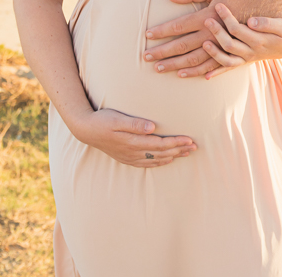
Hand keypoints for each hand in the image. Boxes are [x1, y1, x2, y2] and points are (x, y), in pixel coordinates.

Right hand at [73, 109, 196, 167]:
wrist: (86, 130)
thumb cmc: (102, 120)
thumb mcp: (117, 118)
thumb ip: (134, 123)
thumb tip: (152, 127)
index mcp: (133, 142)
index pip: (160, 144)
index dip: (176, 142)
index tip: (190, 140)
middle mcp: (134, 152)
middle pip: (161, 153)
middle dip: (179, 149)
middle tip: (195, 147)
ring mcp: (130, 157)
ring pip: (156, 159)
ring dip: (173, 156)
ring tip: (186, 153)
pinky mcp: (127, 158)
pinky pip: (147, 164)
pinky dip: (160, 162)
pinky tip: (166, 160)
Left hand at [144, 0, 259, 75]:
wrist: (267, 10)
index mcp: (207, 17)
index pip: (178, 27)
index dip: (161, 31)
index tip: (146, 36)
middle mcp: (212, 35)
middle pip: (182, 47)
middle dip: (163, 52)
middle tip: (146, 58)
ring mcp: (221, 47)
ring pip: (194, 60)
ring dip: (175, 65)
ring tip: (159, 69)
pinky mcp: (230, 54)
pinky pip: (211, 67)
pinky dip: (196, 72)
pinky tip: (184, 75)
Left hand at [201, 4, 281, 78]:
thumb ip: (267, 23)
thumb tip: (251, 22)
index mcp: (259, 41)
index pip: (238, 29)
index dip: (227, 18)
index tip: (218, 5)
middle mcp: (251, 52)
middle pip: (229, 45)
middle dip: (217, 32)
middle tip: (207, 20)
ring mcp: (246, 59)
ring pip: (227, 60)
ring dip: (214, 54)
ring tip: (204, 43)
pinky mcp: (243, 61)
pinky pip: (229, 69)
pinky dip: (217, 73)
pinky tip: (206, 76)